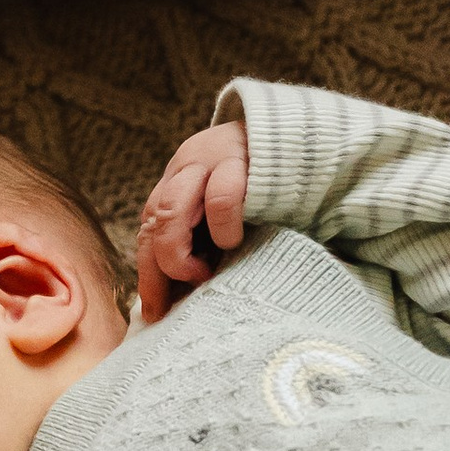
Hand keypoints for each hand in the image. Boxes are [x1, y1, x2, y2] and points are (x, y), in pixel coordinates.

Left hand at [136, 117, 250, 322]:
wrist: (302, 137)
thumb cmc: (264, 189)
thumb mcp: (225, 213)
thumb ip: (204, 239)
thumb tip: (182, 296)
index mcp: (177, 183)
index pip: (147, 231)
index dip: (147, 275)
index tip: (154, 313)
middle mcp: (184, 169)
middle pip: (151, 221)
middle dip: (160, 267)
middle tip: (185, 291)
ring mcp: (208, 162)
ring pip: (169, 211)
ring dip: (178, 252)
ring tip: (204, 273)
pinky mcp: (239, 161)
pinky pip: (220, 198)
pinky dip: (222, 229)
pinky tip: (233, 242)